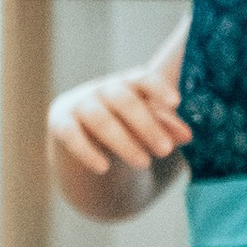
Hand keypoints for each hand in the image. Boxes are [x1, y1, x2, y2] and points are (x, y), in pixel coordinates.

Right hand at [50, 67, 190, 180]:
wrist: (84, 143)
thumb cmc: (126, 128)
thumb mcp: (148, 126)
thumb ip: (165, 126)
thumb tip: (186, 135)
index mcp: (129, 84)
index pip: (144, 79)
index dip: (158, 88)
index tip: (176, 102)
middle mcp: (103, 89)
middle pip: (125, 101)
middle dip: (147, 126)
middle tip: (166, 150)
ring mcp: (80, 104)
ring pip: (100, 119)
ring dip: (123, 141)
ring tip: (144, 163)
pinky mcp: (60, 123)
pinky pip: (72, 135)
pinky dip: (87, 151)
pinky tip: (104, 168)